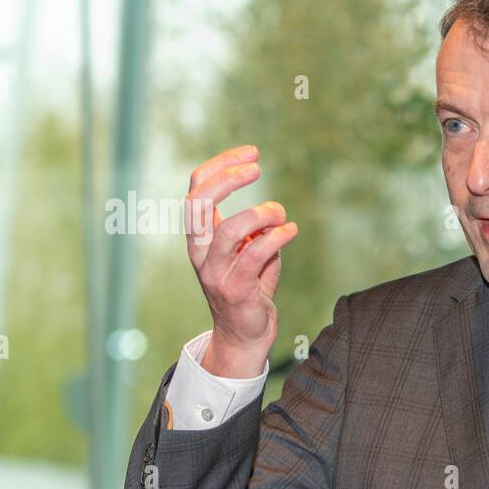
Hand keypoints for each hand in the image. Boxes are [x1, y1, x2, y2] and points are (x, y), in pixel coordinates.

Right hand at [182, 144, 298, 376]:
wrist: (245, 335)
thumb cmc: (250, 288)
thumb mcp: (249, 251)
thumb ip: (255, 229)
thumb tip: (271, 211)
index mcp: (200, 237)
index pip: (197, 189)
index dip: (221, 164)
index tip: (252, 153)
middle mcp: (200, 251)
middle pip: (199, 202)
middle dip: (228, 178)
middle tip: (257, 167)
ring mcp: (215, 271)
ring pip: (229, 229)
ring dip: (260, 214)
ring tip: (280, 213)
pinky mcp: (235, 289)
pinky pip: (255, 254)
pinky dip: (277, 237)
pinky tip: (290, 230)